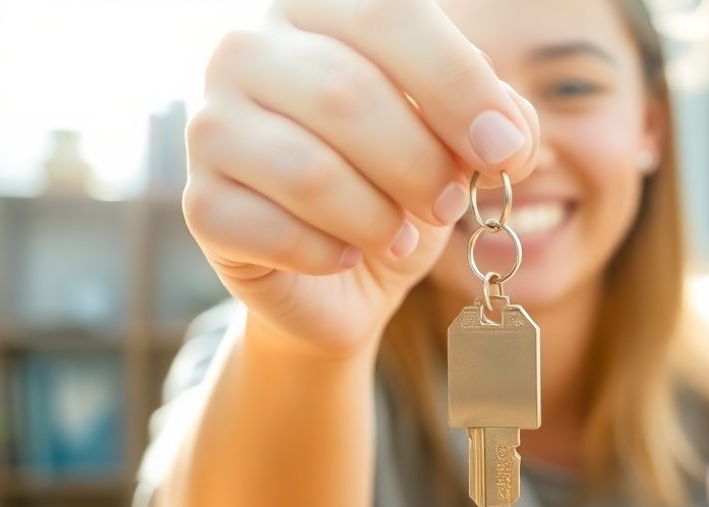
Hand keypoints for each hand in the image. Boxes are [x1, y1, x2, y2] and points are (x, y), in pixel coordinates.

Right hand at [183, 0, 540, 357]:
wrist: (341, 277)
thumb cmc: (398, 187)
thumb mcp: (456, 143)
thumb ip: (494, 117)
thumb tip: (508, 133)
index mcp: (314, 10)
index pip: (388, 16)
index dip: (456, 84)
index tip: (505, 149)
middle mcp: (245, 50)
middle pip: (345, 94)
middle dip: (419, 164)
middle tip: (451, 203)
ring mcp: (209, 125)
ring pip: (309, 171)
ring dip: (378, 218)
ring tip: (402, 235)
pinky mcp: (199, 203)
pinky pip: (276, 232)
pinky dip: (332, 255)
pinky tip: (346, 256)